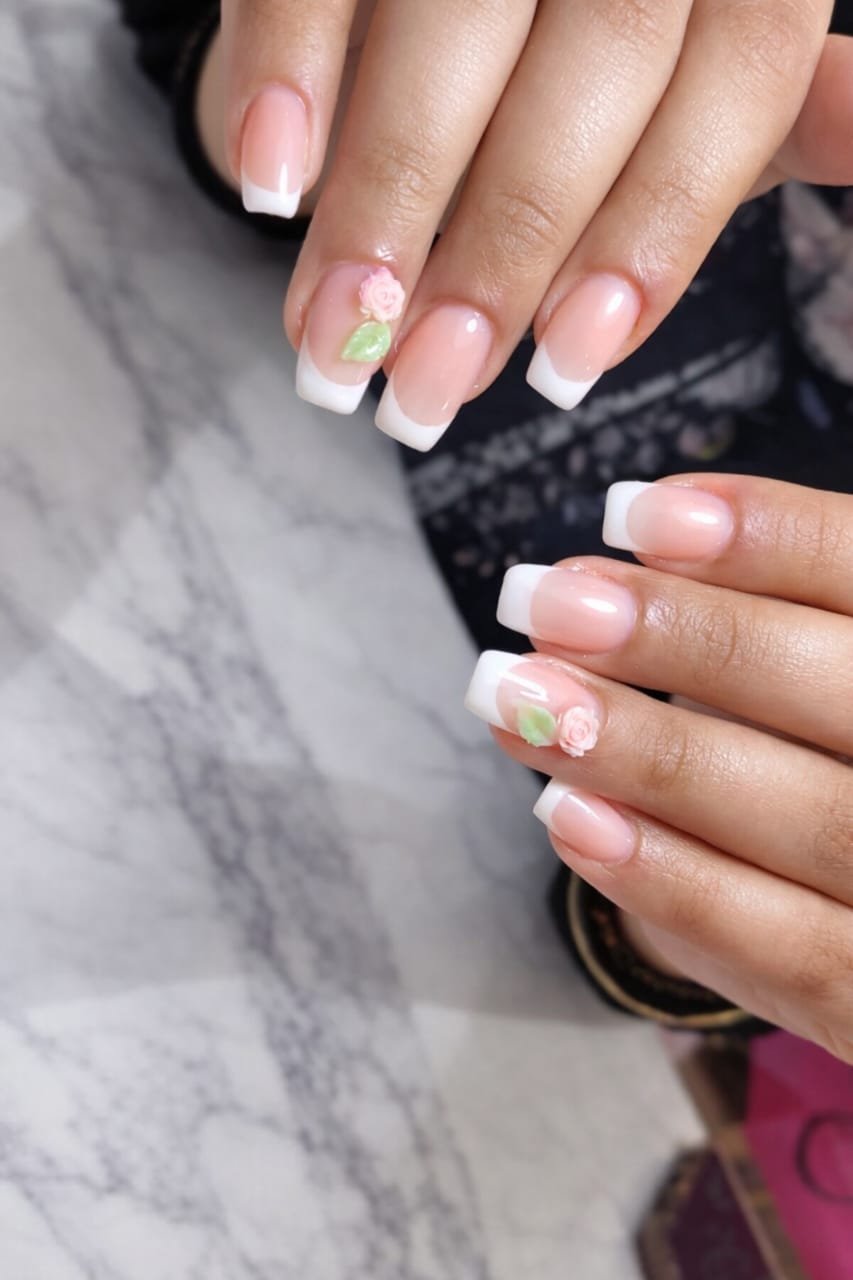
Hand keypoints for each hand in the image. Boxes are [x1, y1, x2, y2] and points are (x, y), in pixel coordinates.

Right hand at [222, 1, 852, 445]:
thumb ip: (763, 109)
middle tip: (425, 385)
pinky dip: (286, 69)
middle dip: (502, 244)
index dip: (652, 232)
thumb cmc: (576, 35)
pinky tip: (272, 179)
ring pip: (455, 14)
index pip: (731, 80)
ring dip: (389, 192)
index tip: (566, 365)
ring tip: (336, 329)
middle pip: (596, 56)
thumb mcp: (693, 63)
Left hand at [464, 474, 852, 1058]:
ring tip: (517, 698)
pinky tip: (568, 818)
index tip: (635, 513)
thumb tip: (596, 596)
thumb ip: (760, 630)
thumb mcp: (817, 679)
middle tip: (545, 601)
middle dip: (690, 640)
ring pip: (816, 821)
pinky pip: (794, 953)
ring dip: (651, 756)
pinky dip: (675, 883)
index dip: (773, 539)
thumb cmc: (826, 756)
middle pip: (846, 692)